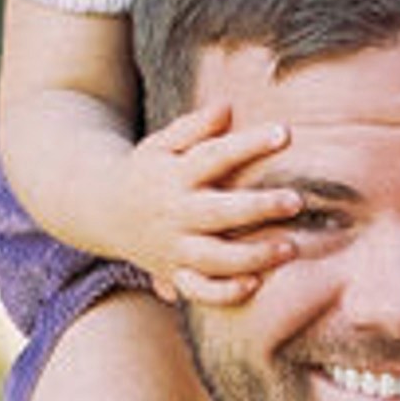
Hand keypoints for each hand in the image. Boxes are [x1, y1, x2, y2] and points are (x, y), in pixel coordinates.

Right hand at [116, 104, 302, 303]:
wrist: (102, 210)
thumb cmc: (148, 171)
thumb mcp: (162, 143)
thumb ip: (194, 127)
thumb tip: (227, 107)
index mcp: (176, 176)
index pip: (214, 156)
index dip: (249, 144)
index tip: (285, 133)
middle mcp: (176, 214)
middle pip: (219, 212)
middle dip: (259, 208)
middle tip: (296, 201)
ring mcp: (175, 247)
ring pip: (214, 258)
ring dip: (253, 256)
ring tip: (290, 248)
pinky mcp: (174, 273)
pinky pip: (199, 290)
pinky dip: (224, 293)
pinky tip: (254, 284)